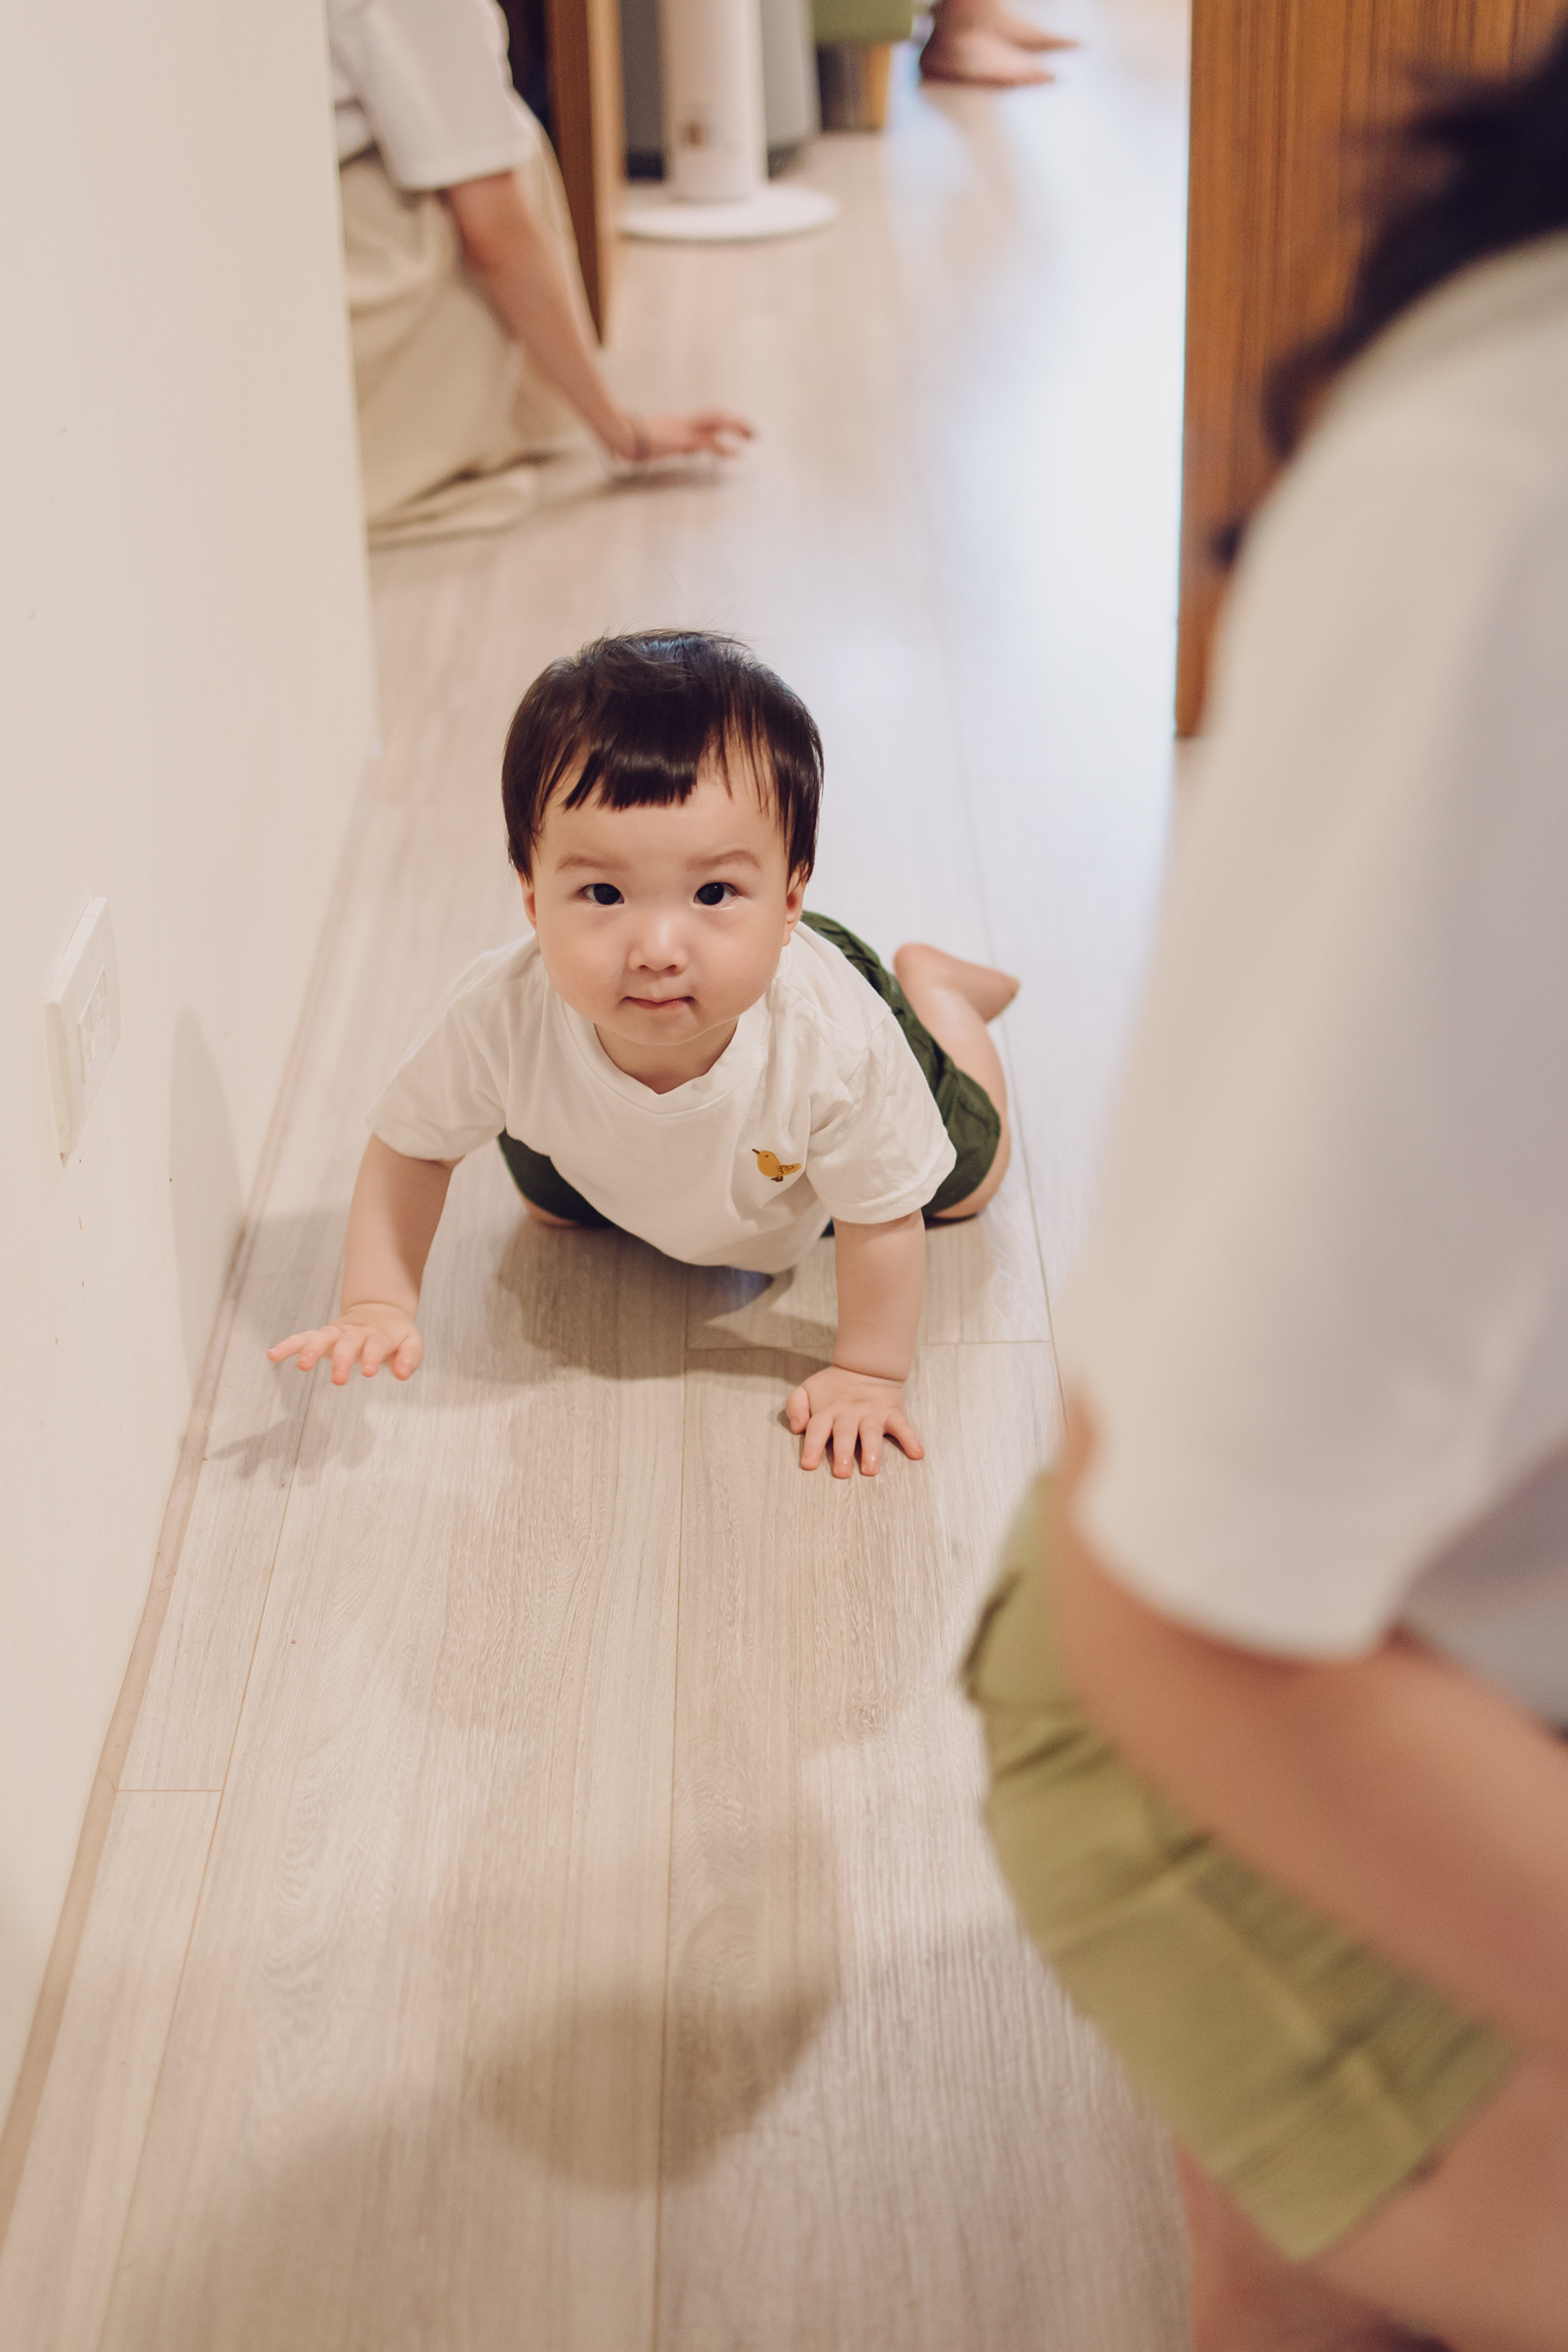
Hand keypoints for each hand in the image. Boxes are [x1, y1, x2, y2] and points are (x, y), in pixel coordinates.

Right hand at [267, 1302, 423, 1384]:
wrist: (379, 1312)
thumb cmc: (395, 1336)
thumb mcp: (411, 1343)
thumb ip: (409, 1358)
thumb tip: (401, 1374)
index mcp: (379, 1335)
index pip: (376, 1345)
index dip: (373, 1356)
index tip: (368, 1371)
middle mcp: (356, 1333)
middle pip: (347, 1343)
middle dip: (341, 1359)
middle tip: (338, 1379)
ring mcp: (337, 1333)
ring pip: (322, 1337)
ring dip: (311, 1350)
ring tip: (302, 1366)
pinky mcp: (323, 1336)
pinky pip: (303, 1338)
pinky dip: (289, 1345)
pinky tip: (273, 1354)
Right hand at [618, 409, 754, 461]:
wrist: (617, 431)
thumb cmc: (623, 437)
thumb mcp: (644, 443)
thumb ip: (653, 447)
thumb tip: (650, 455)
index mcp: (675, 423)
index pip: (704, 420)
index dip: (721, 424)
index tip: (734, 431)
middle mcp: (682, 422)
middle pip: (716, 415)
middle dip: (736, 422)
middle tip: (752, 432)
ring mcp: (683, 429)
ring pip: (718, 422)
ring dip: (737, 428)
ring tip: (753, 437)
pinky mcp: (682, 440)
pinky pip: (710, 443)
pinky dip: (725, 448)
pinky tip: (738, 454)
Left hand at [785, 1364, 924, 1477]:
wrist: (865, 1367)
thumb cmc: (832, 1388)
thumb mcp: (807, 1390)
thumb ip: (795, 1406)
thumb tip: (797, 1427)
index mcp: (828, 1412)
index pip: (818, 1429)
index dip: (812, 1446)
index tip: (809, 1465)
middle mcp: (849, 1414)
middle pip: (845, 1434)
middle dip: (843, 1452)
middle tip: (842, 1472)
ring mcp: (871, 1414)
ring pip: (871, 1432)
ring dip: (872, 1451)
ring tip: (871, 1469)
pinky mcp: (891, 1413)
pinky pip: (902, 1426)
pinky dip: (911, 1439)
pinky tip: (917, 1454)